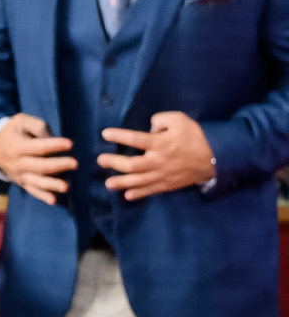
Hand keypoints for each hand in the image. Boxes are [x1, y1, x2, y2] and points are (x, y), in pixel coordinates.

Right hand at [0, 114, 76, 205]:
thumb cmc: (13, 132)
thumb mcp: (21, 121)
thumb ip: (37, 126)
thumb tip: (51, 137)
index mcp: (17, 146)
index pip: (38, 147)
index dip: (54, 145)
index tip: (70, 143)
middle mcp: (18, 163)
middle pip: (39, 166)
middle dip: (58, 165)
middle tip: (75, 163)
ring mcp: (20, 175)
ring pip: (36, 181)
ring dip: (51, 185)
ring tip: (65, 187)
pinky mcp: (22, 182)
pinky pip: (32, 191)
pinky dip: (42, 196)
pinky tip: (53, 200)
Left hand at [101, 111, 216, 199]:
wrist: (214, 158)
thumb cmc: (194, 137)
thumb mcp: (180, 120)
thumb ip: (161, 120)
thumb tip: (149, 127)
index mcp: (160, 143)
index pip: (135, 139)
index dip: (119, 136)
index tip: (105, 134)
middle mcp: (158, 161)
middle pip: (132, 165)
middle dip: (114, 163)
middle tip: (101, 160)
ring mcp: (162, 175)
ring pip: (138, 181)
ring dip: (121, 183)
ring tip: (108, 184)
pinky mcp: (167, 184)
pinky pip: (150, 191)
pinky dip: (138, 194)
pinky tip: (127, 195)